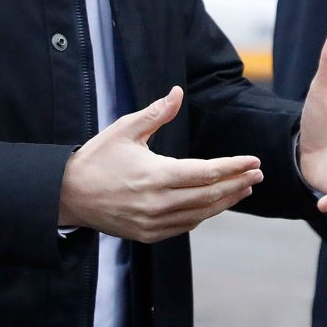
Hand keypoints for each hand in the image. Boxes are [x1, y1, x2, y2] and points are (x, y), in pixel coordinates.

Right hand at [58, 86, 262, 241]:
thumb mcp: (125, 129)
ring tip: (244, 188)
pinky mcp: (148, 235)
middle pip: (210, 195)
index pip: (206, 172)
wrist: (67, 195)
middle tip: (258, 174)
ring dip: (225, 201)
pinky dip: (203, 214)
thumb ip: (157, 113)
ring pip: (201, 213)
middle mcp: (158, 203)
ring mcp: (153, 222)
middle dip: (238, 183)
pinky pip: (185, 226)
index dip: (234, 167)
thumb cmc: (97, 158)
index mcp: (155, 175)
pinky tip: (215, 203)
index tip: (254, 161)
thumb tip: (178, 92)